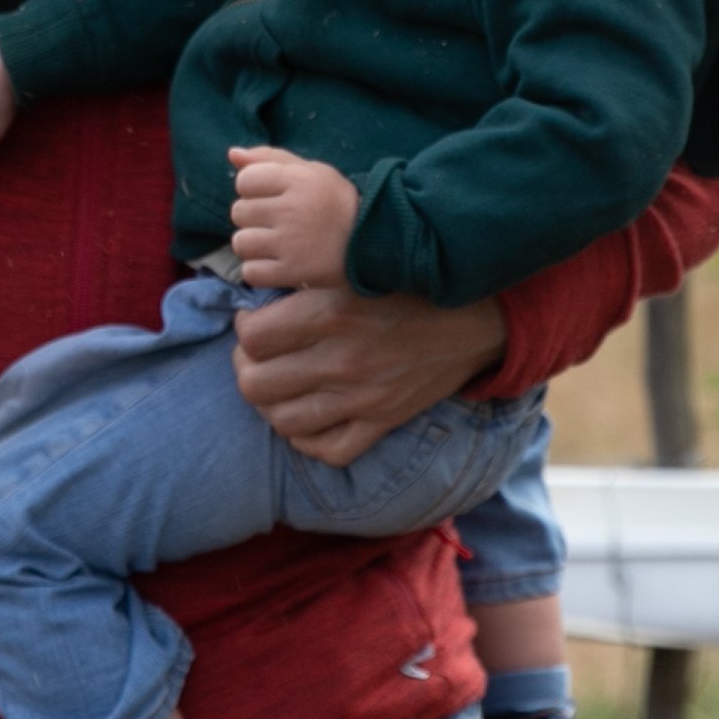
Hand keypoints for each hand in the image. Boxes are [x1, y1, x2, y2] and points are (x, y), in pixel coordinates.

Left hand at [225, 147, 359, 291]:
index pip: (244, 180)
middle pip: (239, 212)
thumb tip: (232, 154)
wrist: (373, 242)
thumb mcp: (311, 171)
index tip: (273, 197)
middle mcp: (292, 210)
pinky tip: (278, 264)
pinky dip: (260, 271)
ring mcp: (290, 243)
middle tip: (279, 222)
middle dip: (254, 218)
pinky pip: (250, 273)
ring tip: (276, 244)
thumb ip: (271, 159)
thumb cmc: (336, 203)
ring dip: (254, 246)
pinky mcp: (292, 272)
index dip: (253, 189)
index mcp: (297, 180)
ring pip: (241, 243)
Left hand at [231, 282, 507, 465]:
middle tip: (256, 356)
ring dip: (270, 405)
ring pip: (282, 422)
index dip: (244, 329)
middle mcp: (343, 360)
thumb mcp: (355, 268)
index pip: (253, 337)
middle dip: (246, 368)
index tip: (253, 321)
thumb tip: (258, 300)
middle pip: (256, 385)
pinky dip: (307, 439)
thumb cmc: (408, 286)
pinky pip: (328, 450)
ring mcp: (363, 398)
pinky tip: (306, 415)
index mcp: (332, 312)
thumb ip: (306, 284)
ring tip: (276, 385)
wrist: (474, 320)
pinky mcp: (383, 422)